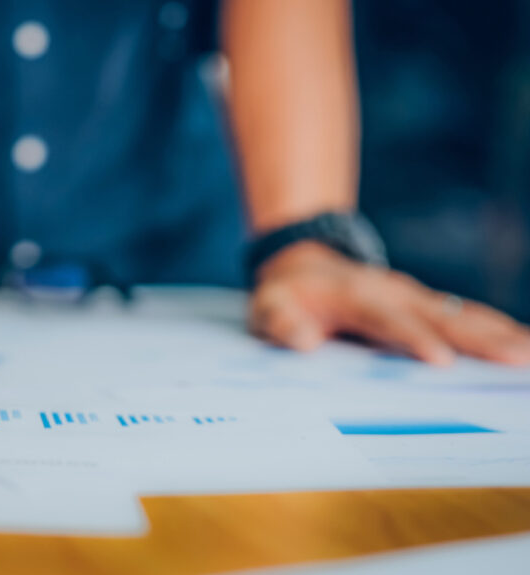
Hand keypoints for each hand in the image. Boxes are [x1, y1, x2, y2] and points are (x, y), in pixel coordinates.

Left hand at [249, 242, 529, 365]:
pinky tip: (525, 346)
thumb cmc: (287, 293)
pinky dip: (498, 331)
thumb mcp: (267, 306)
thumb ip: (280, 322)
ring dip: (501, 335)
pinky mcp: (428, 305)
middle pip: (442, 316)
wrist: (303, 262)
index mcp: (357, 295)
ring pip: (465, 316)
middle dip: (481, 340)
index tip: (441, 361)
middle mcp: (395, 293)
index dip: (414, 338)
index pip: (388, 320)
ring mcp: (416, 297)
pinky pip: (469, 318)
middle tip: (518, 360)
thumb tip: (302, 341)